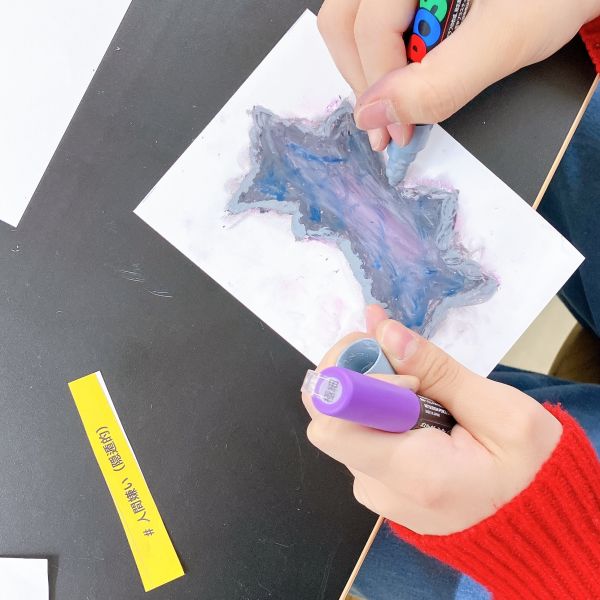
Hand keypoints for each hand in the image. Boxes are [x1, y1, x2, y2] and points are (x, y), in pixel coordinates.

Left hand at [302, 306, 562, 534]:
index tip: (393, 361)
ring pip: (343, 423)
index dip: (351, 382)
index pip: (331, 427)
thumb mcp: (503, 411)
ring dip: (370, 391)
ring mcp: (374, 492)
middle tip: (400, 357)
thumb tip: (383, 331)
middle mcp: (379, 489)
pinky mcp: (376, 487)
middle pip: (330, 417)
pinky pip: (357, 438)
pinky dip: (376, 413)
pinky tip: (413, 409)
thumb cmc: (531, 468)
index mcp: (413, 475)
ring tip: (419, 388)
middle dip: (357, 373)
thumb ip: (438, 369)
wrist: (536, 523)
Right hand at [318, 0, 599, 149]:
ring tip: (397, 100)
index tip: (396, 133)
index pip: (368, 27)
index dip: (378, 87)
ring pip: (352, 21)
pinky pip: (373, 19)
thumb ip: (441, 82)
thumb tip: (377, 114)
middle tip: (386, 123)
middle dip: (362, 80)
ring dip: (367, 68)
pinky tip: (405, 73)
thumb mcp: (507, 40)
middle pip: (344, 21)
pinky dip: (382, 53)